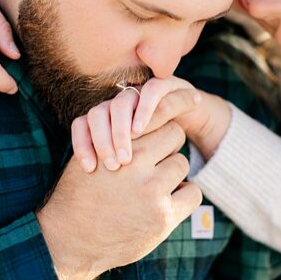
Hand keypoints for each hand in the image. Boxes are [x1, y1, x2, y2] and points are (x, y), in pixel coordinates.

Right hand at [37, 121, 202, 279]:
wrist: (71, 241)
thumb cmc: (80, 196)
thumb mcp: (90, 157)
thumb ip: (115, 137)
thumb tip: (147, 117)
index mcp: (115, 145)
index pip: (157, 117)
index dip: (156, 126)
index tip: (155, 135)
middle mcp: (135, 164)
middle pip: (174, 135)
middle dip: (167, 145)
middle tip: (156, 160)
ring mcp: (152, 191)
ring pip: (182, 164)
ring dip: (173, 172)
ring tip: (155, 185)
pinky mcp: (163, 217)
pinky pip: (193, 193)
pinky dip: (184, 195)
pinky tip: (168, 201)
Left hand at [71, 77, 230, 171]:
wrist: (198, 118)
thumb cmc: (165, 151)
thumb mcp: (141, 168)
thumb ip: (122, 172)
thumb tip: (96, 195)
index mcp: (107, 119)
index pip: (83, 126)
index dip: (82, 144)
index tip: (88, 169)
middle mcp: (120, 103)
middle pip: (98, 115)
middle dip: (102, 140)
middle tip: (113, 165)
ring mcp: (141, 92)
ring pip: (120, 104)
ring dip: (121, 128)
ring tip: (128, 154)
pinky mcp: (165, 84)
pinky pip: (150, 91)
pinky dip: (144, 109)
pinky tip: (142, 129)